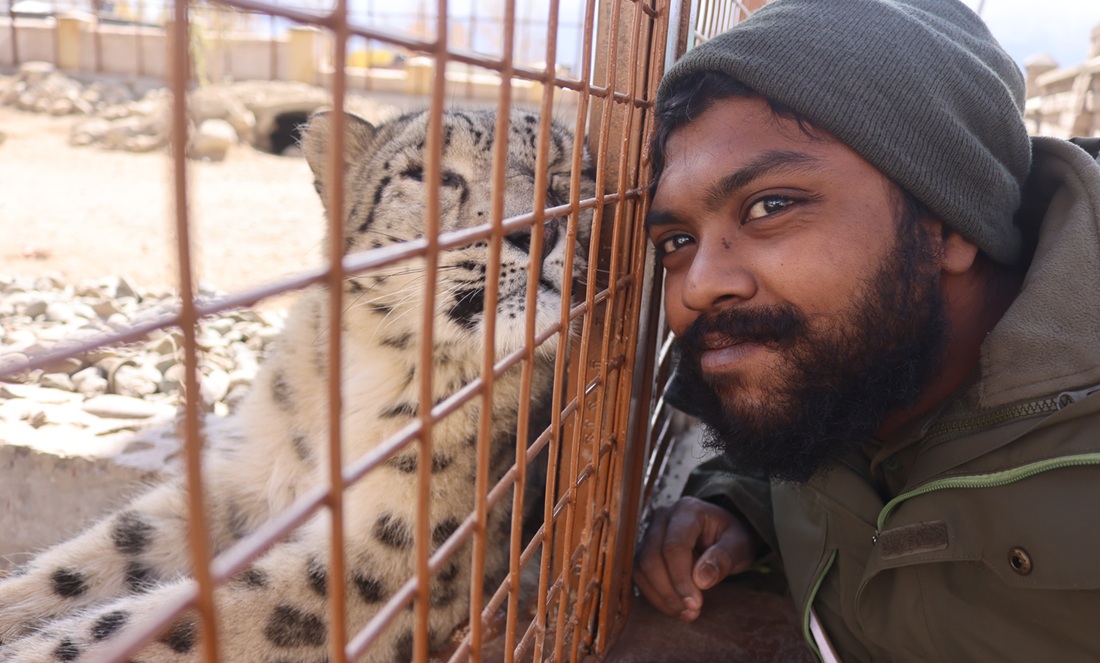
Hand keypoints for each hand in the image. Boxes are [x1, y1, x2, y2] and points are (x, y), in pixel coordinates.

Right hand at [633, 496, 761, 620]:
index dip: (681, 578)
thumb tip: (701, 580)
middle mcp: (663, 518)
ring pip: (641, 569)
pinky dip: (655, 596)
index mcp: (687, 510)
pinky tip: (675, 608)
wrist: (722, 531)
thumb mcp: (740, 544)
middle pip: (651, 558)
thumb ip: (724, 558)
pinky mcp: (645, 550)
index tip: (695, 603)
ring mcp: (650, 533)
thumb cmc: (731, 536)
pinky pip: (640, 575)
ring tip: (685, 613)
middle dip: (669, 591)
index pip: (674, 546)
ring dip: (661, 596)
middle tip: (691, 612)